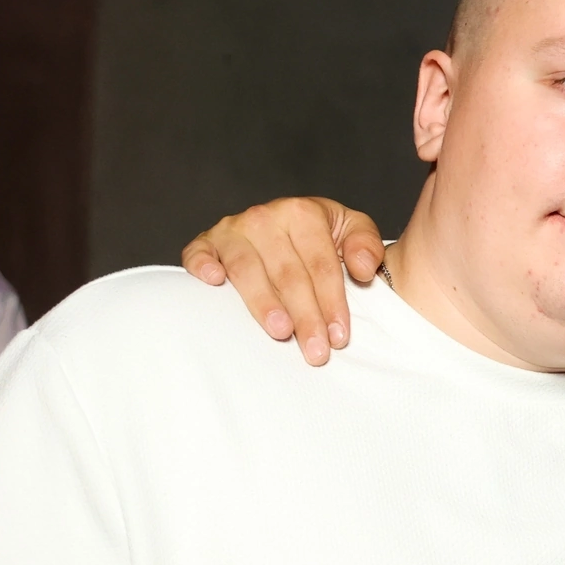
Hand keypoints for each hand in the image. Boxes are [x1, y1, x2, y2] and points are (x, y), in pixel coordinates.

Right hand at [182, 197, 387, 365]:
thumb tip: (364, 269)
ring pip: (247, 269)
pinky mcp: (206, 242)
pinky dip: (202, 265)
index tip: (339, 337)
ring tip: (281, 332)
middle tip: (315, 351)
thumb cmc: (321, 236)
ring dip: (264, 303)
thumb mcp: (351, 231)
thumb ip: (365, 245)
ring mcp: (232, 229)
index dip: (332, 302)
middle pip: (287, 273)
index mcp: (302, 213)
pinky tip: (214, 283)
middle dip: (305, 315)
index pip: (321, 264)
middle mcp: (264, 217)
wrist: (286, 226)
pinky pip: (198, 253)